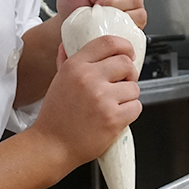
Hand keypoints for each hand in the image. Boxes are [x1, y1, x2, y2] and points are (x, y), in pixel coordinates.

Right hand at [31, 36, 141, 166]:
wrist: (51, 145)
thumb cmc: (54, 116)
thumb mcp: (57, 81)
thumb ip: (65, 61)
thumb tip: (67, 45)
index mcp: (75, 66)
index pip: (108, 42)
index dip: (124, 46)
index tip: (129, 52)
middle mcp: (89, 79)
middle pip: (126, 63)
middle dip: (130, 73)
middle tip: (123, 83)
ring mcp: (102, 98)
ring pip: (134, 87)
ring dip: (129, 96)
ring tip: (115, 104)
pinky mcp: (113, 118)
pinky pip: (136, 107)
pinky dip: (130, 112)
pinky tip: (117, 116)